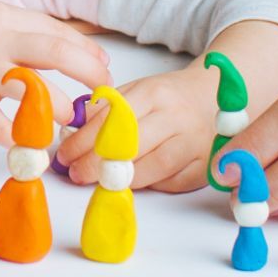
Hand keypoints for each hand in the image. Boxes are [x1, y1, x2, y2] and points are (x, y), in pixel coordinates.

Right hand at [0, 0, 112, 144]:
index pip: (57, 32)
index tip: (103, 70)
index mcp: (3, 15)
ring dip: (59, 110)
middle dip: (90, 74)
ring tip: (69, 122)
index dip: (87, 52)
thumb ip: (14, 31)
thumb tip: (57, 49)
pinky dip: (19, 138)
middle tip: (105, 96)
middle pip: (58, 53)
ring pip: (34, 91)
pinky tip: (28, 144)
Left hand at [55, 64, 217, 191]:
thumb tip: (72, 134)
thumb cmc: (169, 97)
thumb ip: (107, 110)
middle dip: (97, 164)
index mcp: (155, 93)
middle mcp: (177, 117)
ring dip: (122, 180)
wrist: (212, 96)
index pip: (114, 119)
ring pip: (154, 168)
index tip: (65, 154)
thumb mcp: (137, 91)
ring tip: (99, 182)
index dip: (84, 141)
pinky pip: (171, 183)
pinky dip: (149, 185)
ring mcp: (194, 143)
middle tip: (76, 173)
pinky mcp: (205, 167)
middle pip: (133, 145)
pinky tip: (131, 183)